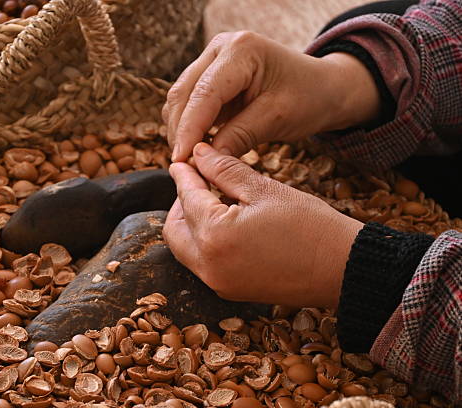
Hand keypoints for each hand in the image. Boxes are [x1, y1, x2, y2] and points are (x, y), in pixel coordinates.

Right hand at [163, 31, 380, 161]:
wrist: (323, 88)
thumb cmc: (308, 97)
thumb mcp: (277, 118)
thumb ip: (239, 136)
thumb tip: (204, 160)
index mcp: (241, 50)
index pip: (204, 93)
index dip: (190, 129)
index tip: (181, 160)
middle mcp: (220, 48)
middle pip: (183, 94)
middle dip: (181, 132)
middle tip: (185, 167)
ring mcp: (212, 60)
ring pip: (180, 99)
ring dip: (181, 130)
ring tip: (193, 161)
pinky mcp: (210, 76)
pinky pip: (189, 103)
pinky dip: (189, 126)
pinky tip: (199, 147)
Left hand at [163, 143, 362, 307]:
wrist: (343, 268)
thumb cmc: (309, 225)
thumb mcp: (264, 188)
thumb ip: (224, 169)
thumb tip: (199, 153)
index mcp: (214, 236)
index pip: (187, 198)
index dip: (184, 175)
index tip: (183, 160)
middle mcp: (208, 266)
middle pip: (175, 229)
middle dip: (180, 203)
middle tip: (197, 181)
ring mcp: (218, 282)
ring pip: (186, 249)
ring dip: (190, 223)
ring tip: (212, 200)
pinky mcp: (230, 290)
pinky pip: (203, 262)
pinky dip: (204, 241)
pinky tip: (224, 223)